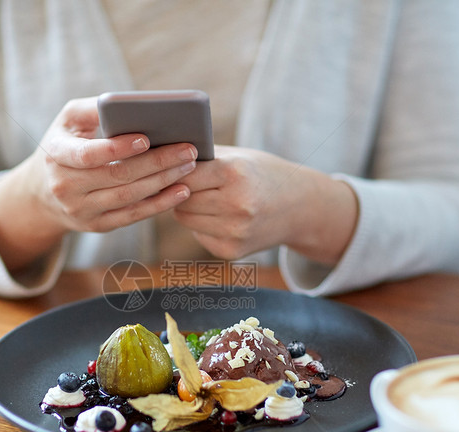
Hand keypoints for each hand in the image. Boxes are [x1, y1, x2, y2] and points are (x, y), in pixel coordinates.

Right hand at [0, 97, 197, 270]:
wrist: (42, 192)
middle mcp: (65, 187)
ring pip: (129, 197)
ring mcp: (81, 210)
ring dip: (163, 182)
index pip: (88, 154)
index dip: (118, 148)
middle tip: (187, 149)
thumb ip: (94, 108)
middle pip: (117, 176)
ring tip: (188, 166)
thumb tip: (131, 103)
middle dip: (156, 162)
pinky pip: (132, 216)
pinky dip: (160, 204)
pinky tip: (182, 191)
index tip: (147, 138)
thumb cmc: (65, 144)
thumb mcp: (68, 121)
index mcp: (56, 155)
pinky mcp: (97, 225)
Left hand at [174, 145, 357, 263]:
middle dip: (180, 189)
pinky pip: (198, 234)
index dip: (175, 170)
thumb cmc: (260, 174)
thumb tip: (159, 154)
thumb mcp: (238, 156)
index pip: (184, 173)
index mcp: (235, 174)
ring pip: (185, 218)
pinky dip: (201, 225)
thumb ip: (203, 155)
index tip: (166, 166)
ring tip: (204, 196)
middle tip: (185, 181)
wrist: (299, 207)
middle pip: (181, 198)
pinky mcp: (231, 250)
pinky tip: (219, 216)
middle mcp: (236, 205)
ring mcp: (235, 232)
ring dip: (186, 207)